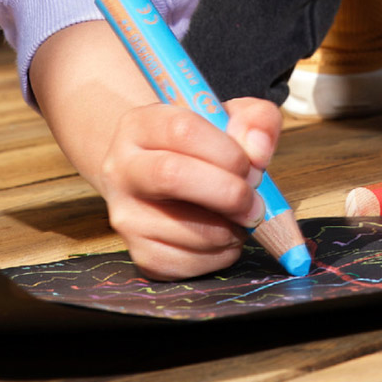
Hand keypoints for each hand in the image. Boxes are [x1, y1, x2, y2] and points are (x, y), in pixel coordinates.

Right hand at [97, 97, 282, 279]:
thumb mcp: (228, 119)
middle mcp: (122, 168)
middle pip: (171, 176)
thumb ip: (255, 120)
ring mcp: (125, 214)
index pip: (183, 131)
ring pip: (184, 228)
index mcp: (141, 125)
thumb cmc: (201, 148)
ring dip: (230, 229)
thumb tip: (259, 152)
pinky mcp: (139, 252)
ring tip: (240, 218)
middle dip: (228, 193)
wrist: (159, 178)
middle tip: (255, 203)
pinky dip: (219, 255)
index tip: (253, 167)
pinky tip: (224, 237)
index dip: (228, 152)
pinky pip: (186, 262)